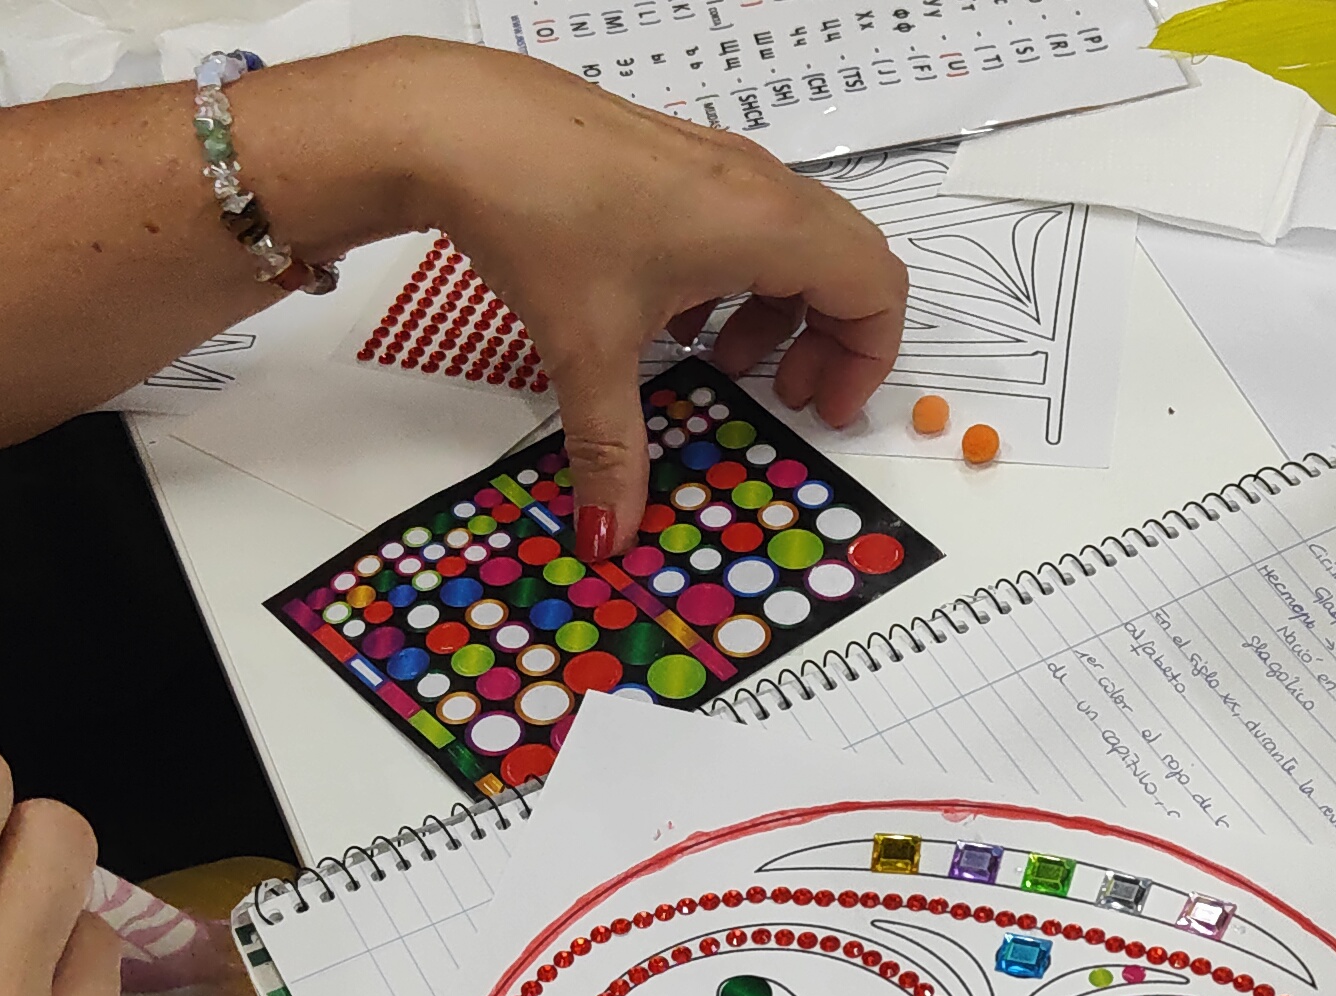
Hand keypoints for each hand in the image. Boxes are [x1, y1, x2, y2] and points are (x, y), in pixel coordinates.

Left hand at [268, 41, 909, 558]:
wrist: (460, 122)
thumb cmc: (542, 214)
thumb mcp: (587, 351)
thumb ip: (612, 451)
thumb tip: (610, 534)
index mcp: (767, 227)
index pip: (874, 287)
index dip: (866, 358)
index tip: (823, 409)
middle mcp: (758, 185)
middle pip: (844, 261)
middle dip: (827, 338)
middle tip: (784, 394)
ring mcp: (719, 161)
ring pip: (791, 238)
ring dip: (776, 306)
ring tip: (720, 359)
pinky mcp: (678, 156)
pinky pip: (741, 217)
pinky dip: (731, 272)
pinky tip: (666, 311)